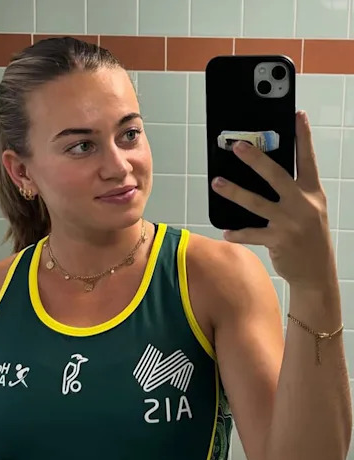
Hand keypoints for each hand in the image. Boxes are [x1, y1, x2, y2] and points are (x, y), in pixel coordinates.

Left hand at [211, 111, 334, 288]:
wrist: (317, 270)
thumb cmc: (308, 235)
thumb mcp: (309, 209)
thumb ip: (292, 191)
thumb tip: (264, 172)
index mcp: (312, 192)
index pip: (307, 159)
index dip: (303, 137)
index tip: (297, 115)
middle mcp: (302, 204)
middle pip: (276, 175)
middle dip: (256, 159)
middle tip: (238, 145)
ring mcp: (290, 222)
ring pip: (256, 203)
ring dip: (234, 191)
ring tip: (217, 183)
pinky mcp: (278, 240)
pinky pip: (251, 233)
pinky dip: (237, 233)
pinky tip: (226, 231)